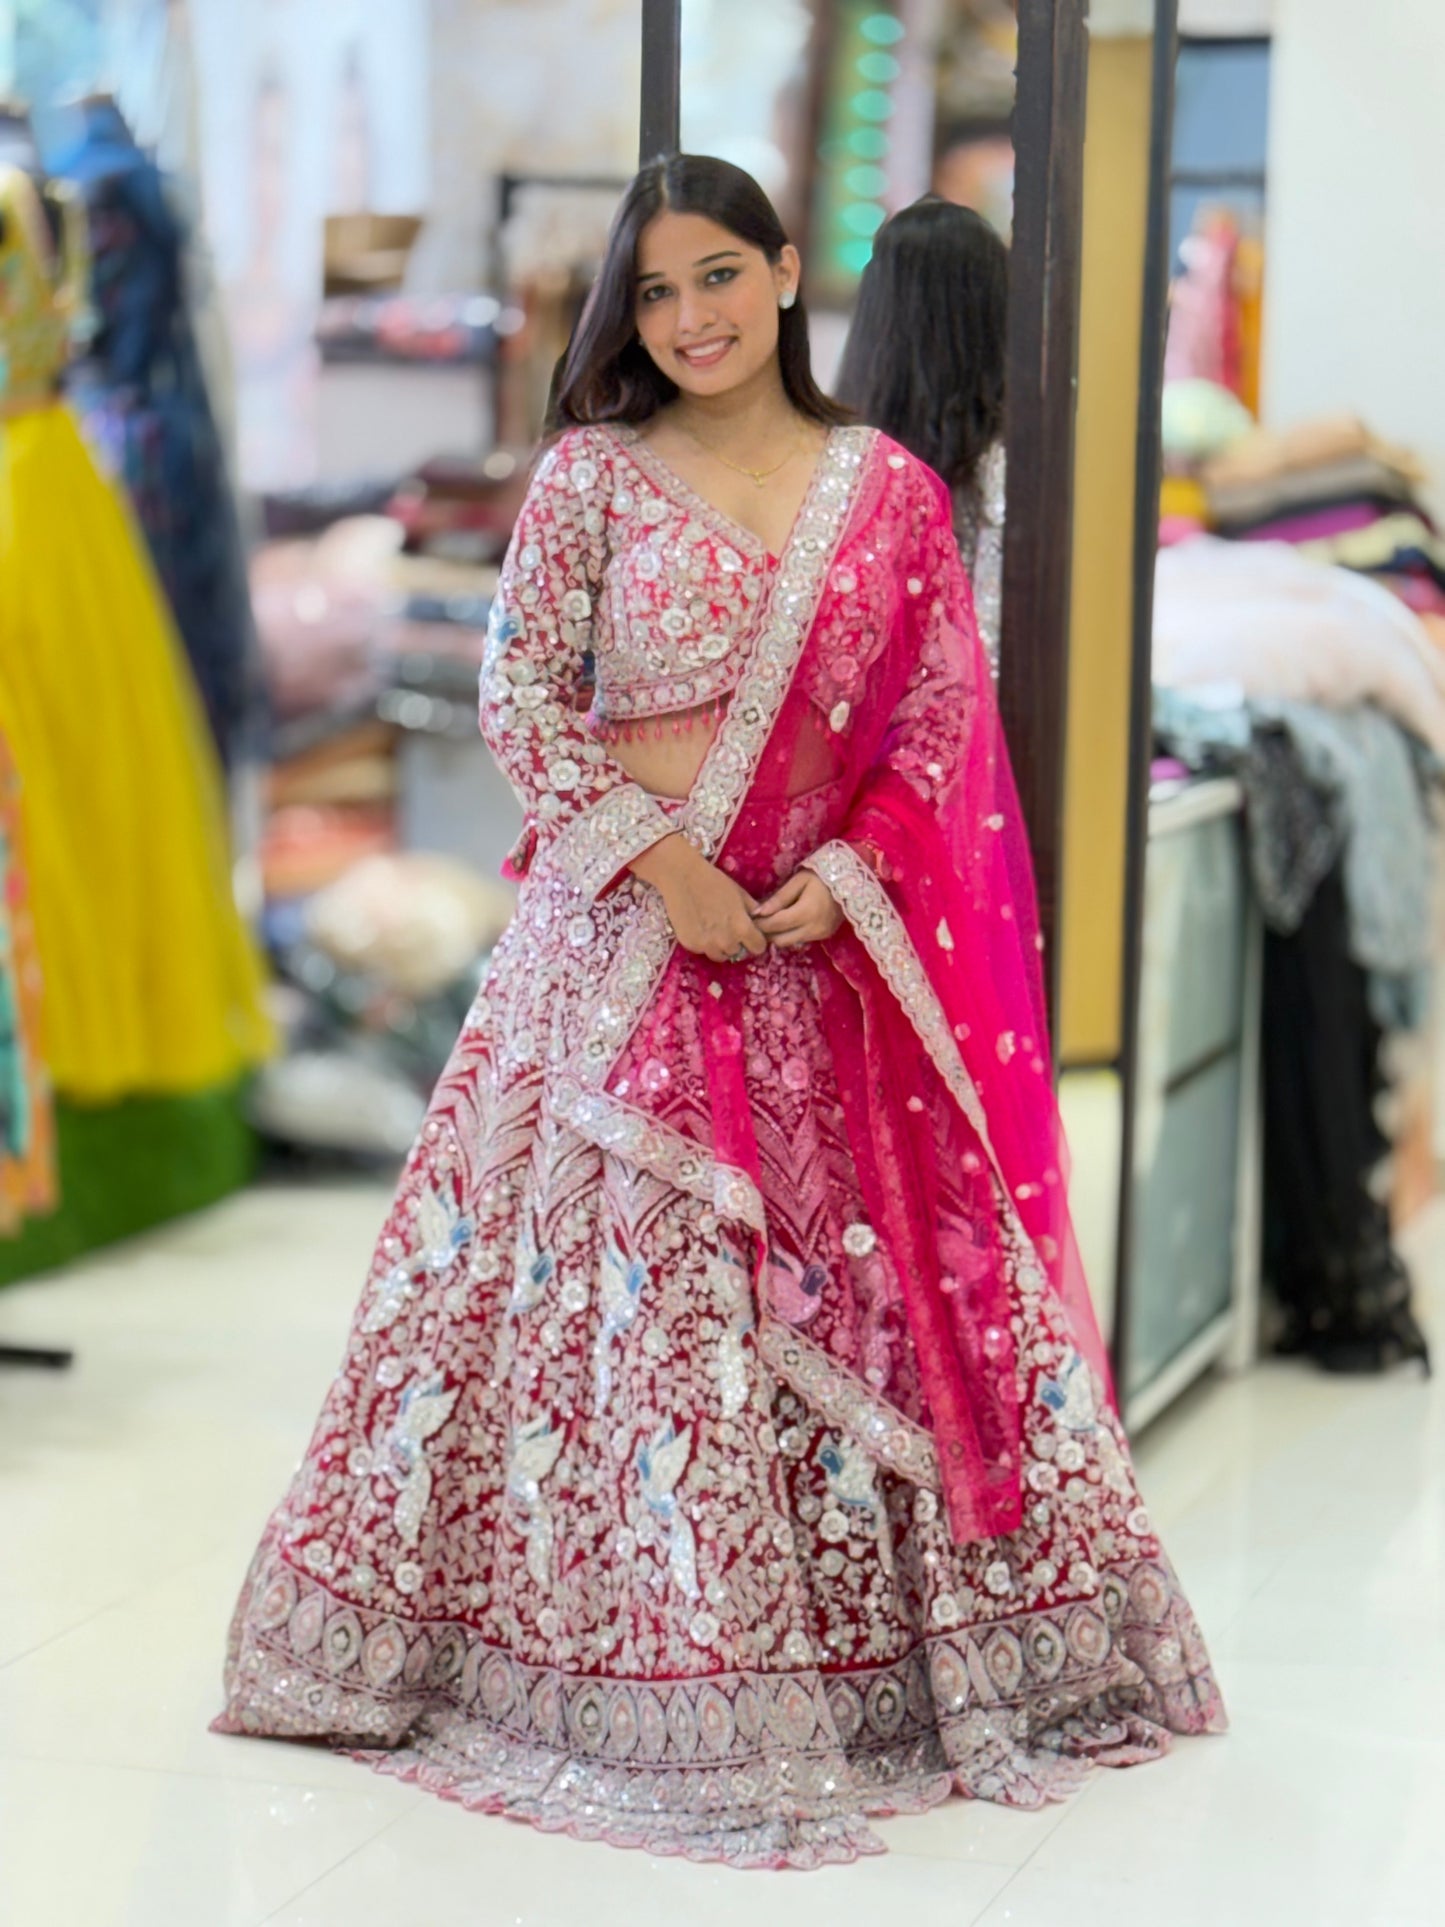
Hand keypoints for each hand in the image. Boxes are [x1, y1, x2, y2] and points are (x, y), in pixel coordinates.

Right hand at [631, 834, 767, 962]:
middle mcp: (726, 942)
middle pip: (738, 953)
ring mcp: (706, 945)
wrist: (683, 877)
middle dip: (736, 943)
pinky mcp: (690, 945)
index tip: (750, 934)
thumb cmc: (714, 882)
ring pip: (719, 955)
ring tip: (714, 929)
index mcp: (742, 928)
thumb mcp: (740, 894)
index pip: (758, 948)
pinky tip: (699, 926)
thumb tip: (761, 920)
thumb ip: (753, 911)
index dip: (756, 940)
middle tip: (728, 928)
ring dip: (720, 946)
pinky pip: (702, 950)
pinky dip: (703, 942)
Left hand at [753, 872, 842, 948]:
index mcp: (806, 912)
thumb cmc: (821, 876)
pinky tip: (788, 922)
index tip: (749, 919)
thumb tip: (758, 912)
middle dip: (767, 933)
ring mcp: (820, 935)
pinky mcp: (825, 936)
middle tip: (758, 922)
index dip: (760, 924)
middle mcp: (813, 929)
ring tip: (772, 921)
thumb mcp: (798, 881)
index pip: (775, 924)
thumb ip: (779, 898)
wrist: (852, 881)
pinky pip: (801, 939)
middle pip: (780, 940)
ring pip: (790, 942)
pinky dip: (791, 933)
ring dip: (779, 935)